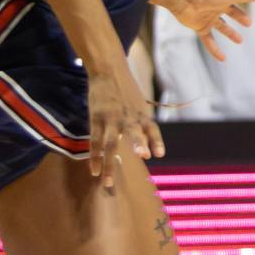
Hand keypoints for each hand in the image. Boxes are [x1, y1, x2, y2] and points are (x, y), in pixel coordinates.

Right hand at [86, 62, 162, 188]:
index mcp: (141, 113)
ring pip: (110, 143)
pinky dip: (94, 157)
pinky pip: (94, 142)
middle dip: (138, 144)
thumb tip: (147, 144)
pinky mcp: (95, 120)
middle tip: (142, 156)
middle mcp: (127, 116)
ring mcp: (110, 119)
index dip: (156, 140)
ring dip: (109, 164)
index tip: (159, 154)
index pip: (152, 128)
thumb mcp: (140, 104)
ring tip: (108, 182)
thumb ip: (142, 123)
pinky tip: (94, 171)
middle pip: (133, 131)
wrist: (108, 72)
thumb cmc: (126, 92)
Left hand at [159, 0, 254, 61]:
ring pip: (221, 27)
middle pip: (230, 12)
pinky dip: (215, 50)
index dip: (248, 0)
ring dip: (230, 33)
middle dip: (239, 17)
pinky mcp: (199, 27)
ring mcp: (207, 17)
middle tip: (249, 24)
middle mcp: (216, 5)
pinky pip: (208, 40)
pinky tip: (223, 59)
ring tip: (240, 41)